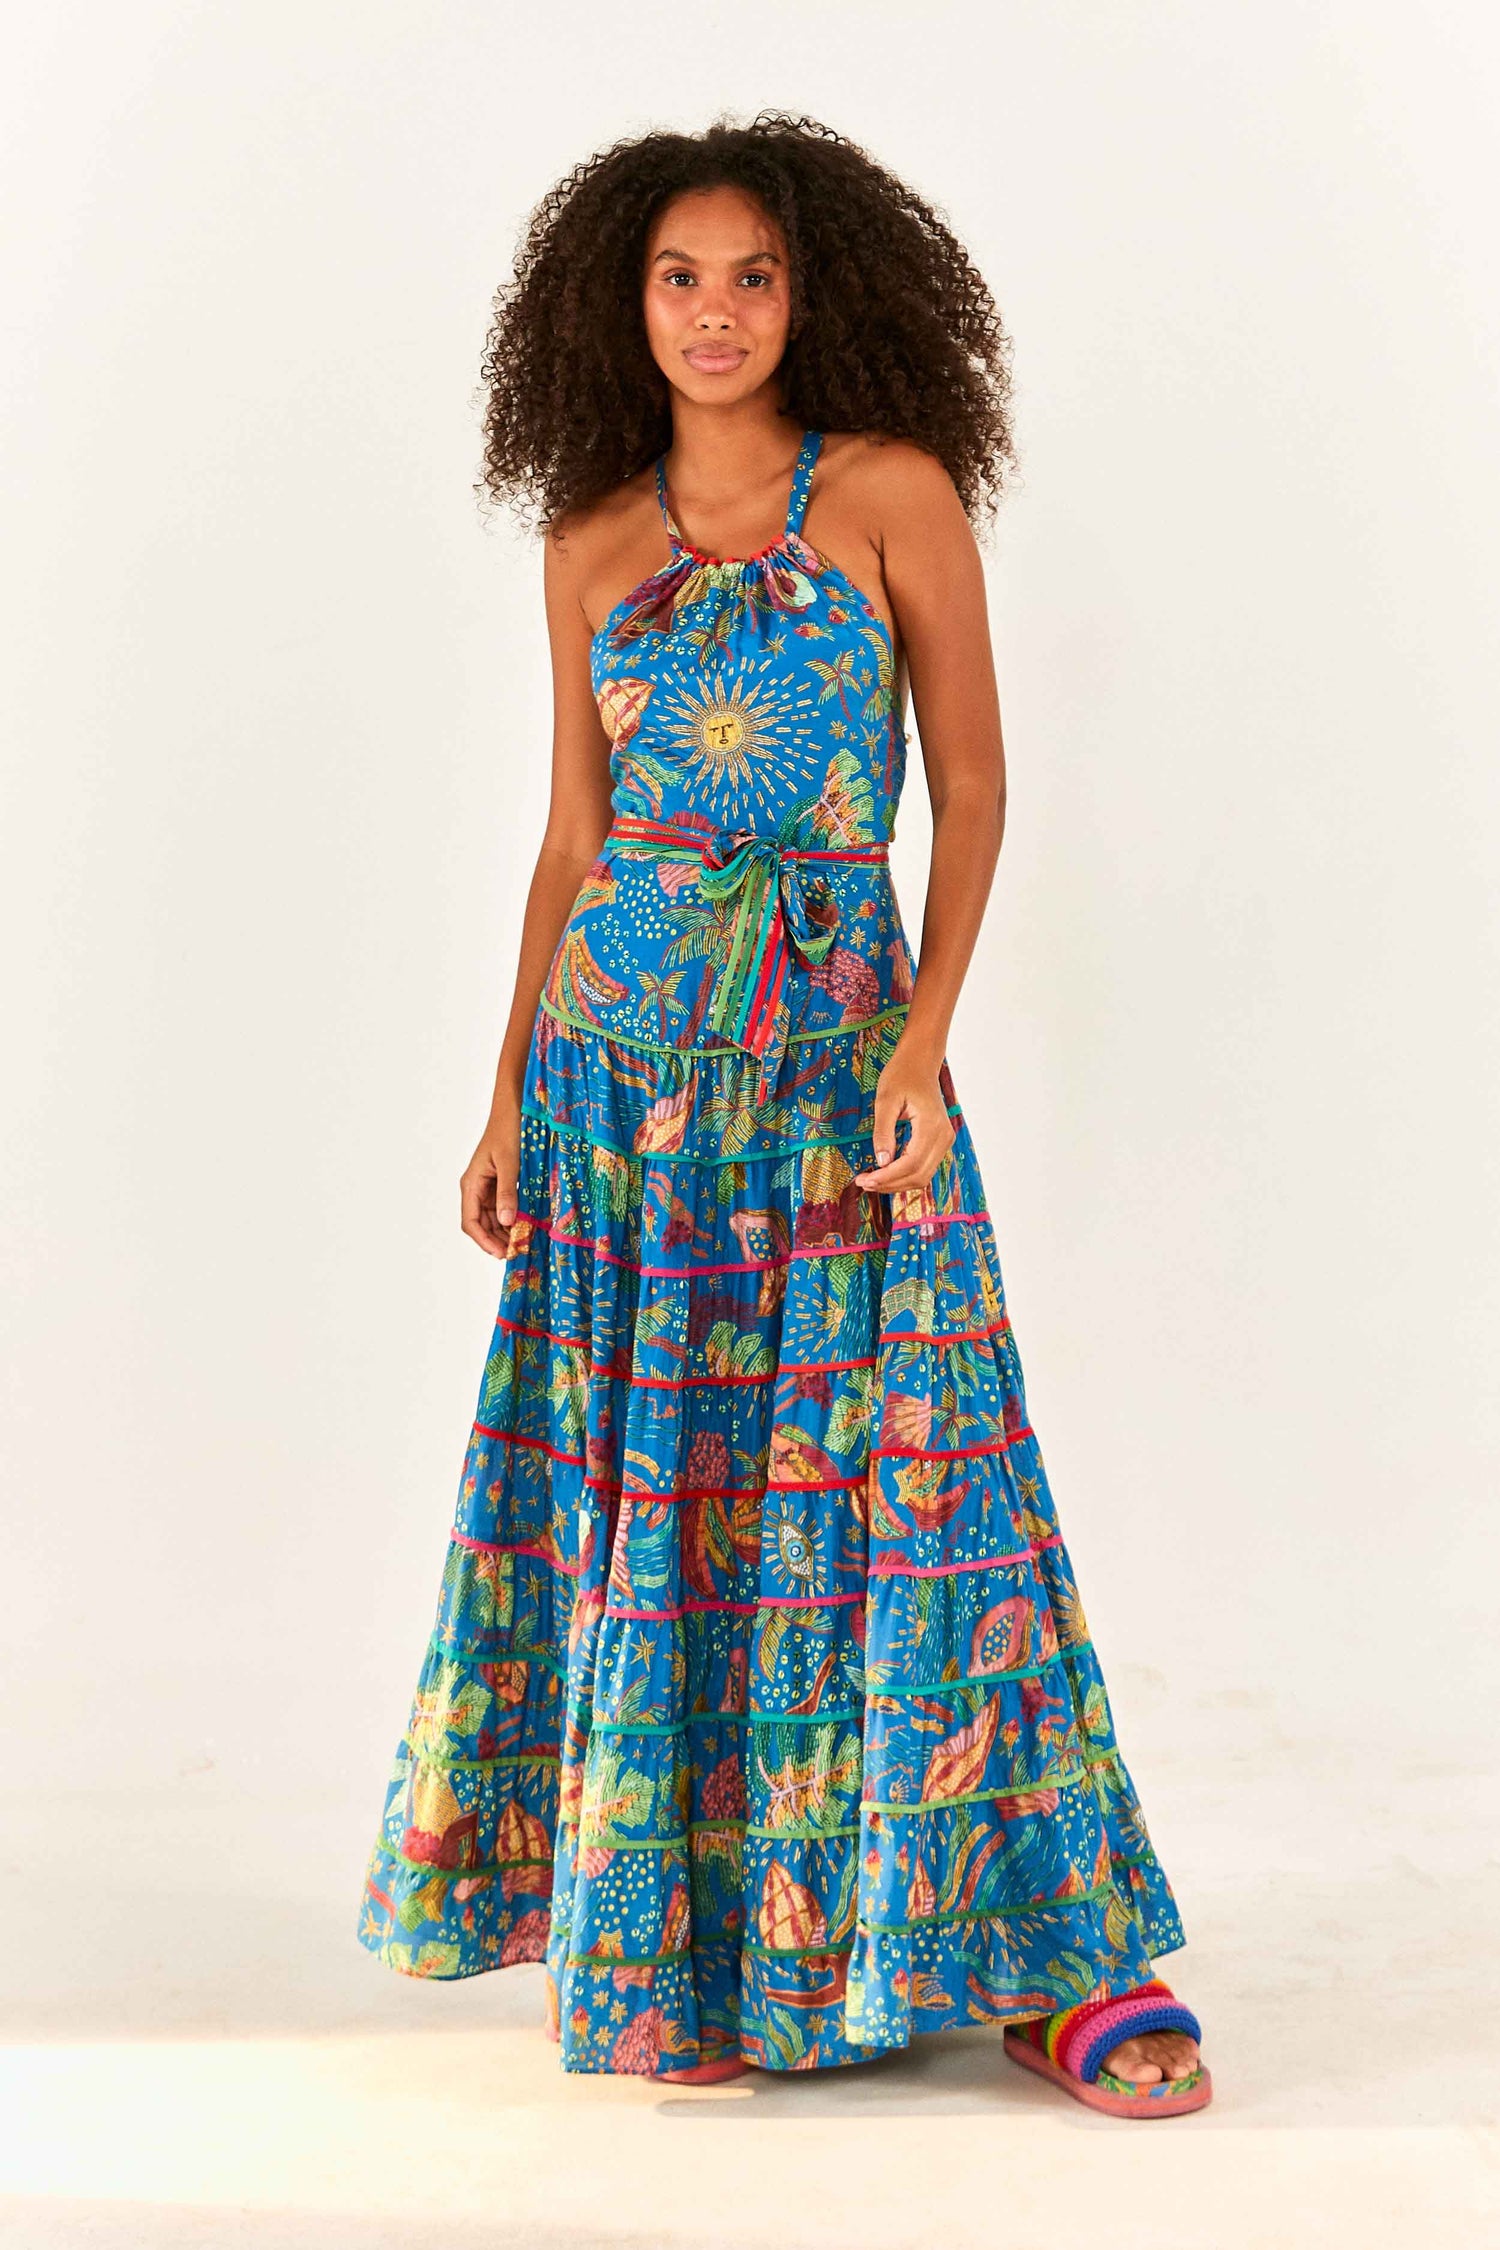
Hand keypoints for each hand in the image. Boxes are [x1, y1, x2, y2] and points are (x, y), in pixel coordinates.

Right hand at [461, 1089, 520, 1258]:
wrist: (514, 1108)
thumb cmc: (508, 1130)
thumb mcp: (509, 1163)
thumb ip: (507, 1193)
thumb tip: (507, 1221)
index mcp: (471, 1184)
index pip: (470, 1222)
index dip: (484, 1241)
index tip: (501, 1253)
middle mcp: (477, 1188)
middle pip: (482, 1224)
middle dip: (497, 1240)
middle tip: (518, 1252)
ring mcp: (488, 1187)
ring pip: (494, 1219)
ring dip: (506, 1232)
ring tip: (524, 1242)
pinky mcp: (501, 1184)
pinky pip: (504, 1208)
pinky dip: (514, 1219)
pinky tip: (527, 1225)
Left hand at [854, 1041, 954, 1193]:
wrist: (920, 1061)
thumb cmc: (902, 1074)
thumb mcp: (885, 1100)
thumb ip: (883, 1131)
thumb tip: (881, 1162)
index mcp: (932, 1126)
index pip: (911, 1165)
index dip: (887, 1177)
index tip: (864, 1180)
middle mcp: (943, 1137)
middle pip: (919, 1175)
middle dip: (890, 1184)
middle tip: (863, 1183)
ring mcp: (945, 1140)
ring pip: (923, 1175)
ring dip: (897, 1183)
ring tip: (872, 1180)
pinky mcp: (940, 1141)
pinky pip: (924, 1167)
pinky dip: (905, 1175)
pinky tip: (885, 1172)